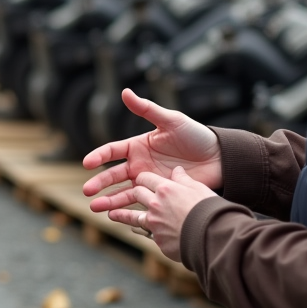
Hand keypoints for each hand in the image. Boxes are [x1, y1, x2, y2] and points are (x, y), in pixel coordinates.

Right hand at [82, 89, 222, 211]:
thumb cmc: (196, 136)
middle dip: (99, 182)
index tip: (87, 163)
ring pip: (123, 191)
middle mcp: (140, 163)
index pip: (112, 151)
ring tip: (95, 208)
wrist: (219, 159)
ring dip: (108, 199)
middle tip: (87, 191)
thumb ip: (147, 109)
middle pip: (113, 174)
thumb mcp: (171, 120)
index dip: (99, 156)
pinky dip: (126, 209)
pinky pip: (139, 203)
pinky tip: (114, 216)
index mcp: (139, 145)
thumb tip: (124, 92)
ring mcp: (148, 181)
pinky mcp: (159, 195)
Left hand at [106, 167, 217, 259]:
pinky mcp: (157, 239)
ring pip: (133, 216)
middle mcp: (155, 203)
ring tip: (110, 214)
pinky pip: (145, 232)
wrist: (211, 236)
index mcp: (166, 188)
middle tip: (127, 193)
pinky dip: (141, 230)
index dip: (143, 178)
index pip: (147, 178)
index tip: (141, 179)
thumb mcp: (198, 188)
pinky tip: (135, 230)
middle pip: (137, 193)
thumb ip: (184, 179)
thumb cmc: (208, 209)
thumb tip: (177, 170)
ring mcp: (154, 222)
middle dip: (132, 192)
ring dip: (121, 214)